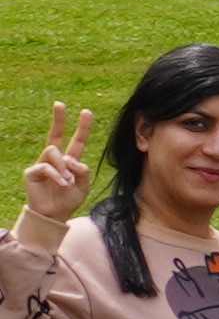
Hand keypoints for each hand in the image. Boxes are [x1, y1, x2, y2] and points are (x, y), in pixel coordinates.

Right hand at [15, 101, 87, 235]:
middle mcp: (55, 159)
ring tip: (67, 181)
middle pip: (55, 134)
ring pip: (53, 151)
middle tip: (59, 104)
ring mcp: (42, 163)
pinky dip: (57, 175)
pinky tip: (62, 184)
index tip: (86, 112)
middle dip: (58, 118)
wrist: (54, 215)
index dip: (82, 127)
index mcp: (70, 160)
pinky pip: (45, 166)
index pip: (76, 140)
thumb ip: (83, 171)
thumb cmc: (68, 200)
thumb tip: (72, 159)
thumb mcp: (83, 186)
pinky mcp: (32, 172)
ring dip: (64, 166)